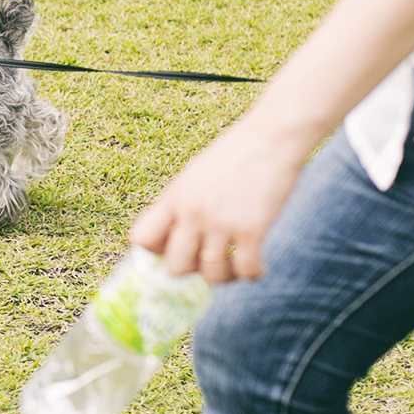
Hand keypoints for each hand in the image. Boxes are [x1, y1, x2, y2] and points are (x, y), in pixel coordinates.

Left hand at [129, 117, 310, 283]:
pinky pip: (246, 270)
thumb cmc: (235, 153)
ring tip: (235, 266)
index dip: (156, 252)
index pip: (141, 239)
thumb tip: (174, 236)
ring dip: (225, 277)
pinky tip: (257, 266)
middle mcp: (192, 212)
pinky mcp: (252, 229)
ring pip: (211, 275)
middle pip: (176, 267)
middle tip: (209, 261)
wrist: (272, 136)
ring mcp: (221, 222)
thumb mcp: (195, 175)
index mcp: (174, 197)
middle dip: (192, 271)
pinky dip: (252, 274)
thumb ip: (181, 204)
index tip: (175, 249)